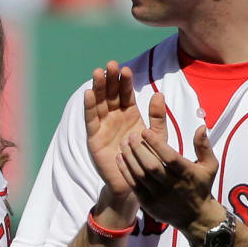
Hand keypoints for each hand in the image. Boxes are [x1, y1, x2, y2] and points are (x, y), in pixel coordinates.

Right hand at [82, 62, 145, 218]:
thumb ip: (157, 116)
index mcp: (130, 115)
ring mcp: (103, 127)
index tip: (125, 69)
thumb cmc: (148, 159)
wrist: (137, 182)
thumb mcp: (157, 135)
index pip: (126, 94)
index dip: (125, 82)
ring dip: (98, 88)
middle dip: (110, 80)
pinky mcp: (94, 138)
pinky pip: (91, 120)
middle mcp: (114, 118)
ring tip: (98, 72)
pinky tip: (89, 94)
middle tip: (110, 64)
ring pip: (99, 103)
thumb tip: (158, 94)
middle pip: (110, 95)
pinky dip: (89, 107)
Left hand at [117, 89, 220, 237]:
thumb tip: (201, 126)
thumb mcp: (210, 166)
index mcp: (187, 173)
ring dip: (129, 158)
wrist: (195, 217)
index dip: (156, 143)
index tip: (145, 131)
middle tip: (130, 136)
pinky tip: (119, 158)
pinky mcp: (148, 202)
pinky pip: (133, 185)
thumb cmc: (201, 186)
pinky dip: (125, 171)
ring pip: (140, 175)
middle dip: (139, 149)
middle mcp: (172, 185)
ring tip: (123, 144)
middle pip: (151, 166)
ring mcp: (158, 195)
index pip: (170, 157)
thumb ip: (204, 146)